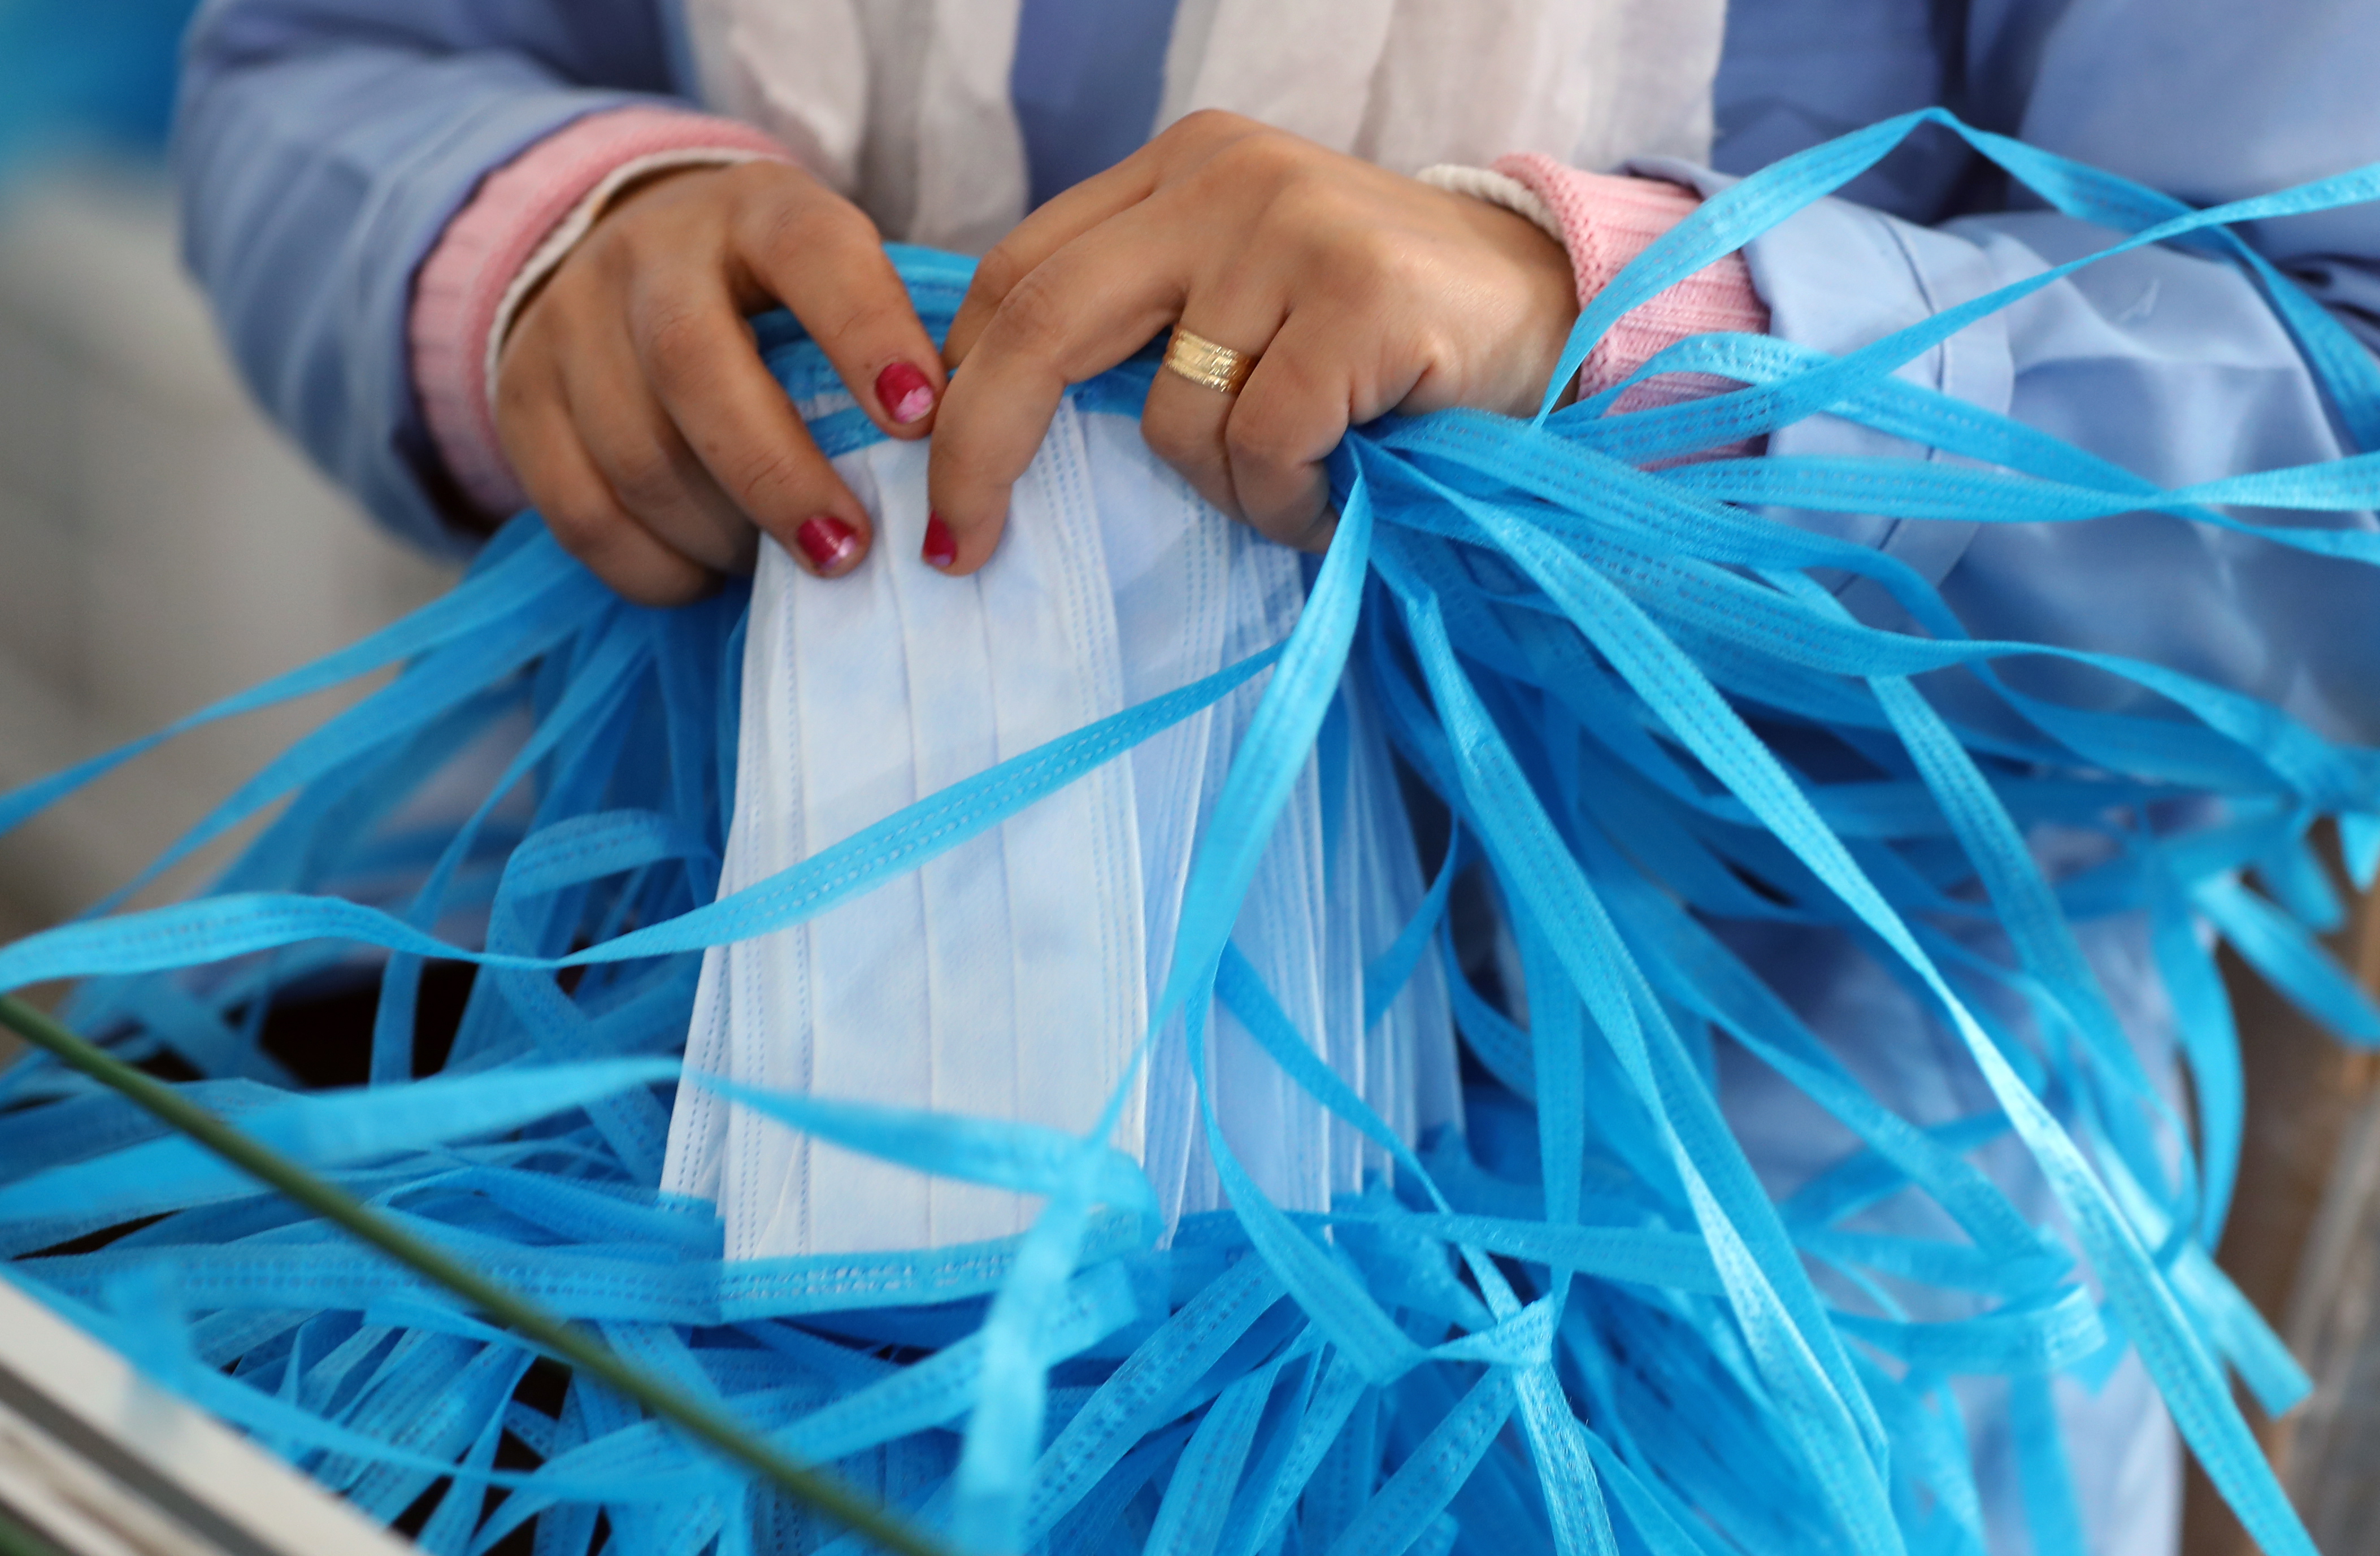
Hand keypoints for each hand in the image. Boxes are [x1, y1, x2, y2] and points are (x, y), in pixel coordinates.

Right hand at [495, 160, 946, 604]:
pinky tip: (713, 574)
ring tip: (784, 564)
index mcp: (760, 210)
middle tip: (847, 552)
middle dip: (779, 477)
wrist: (628, 260)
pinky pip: (581, 511)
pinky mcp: (520, 397)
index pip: (813, 255)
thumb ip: (896, 350)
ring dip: (722, 534)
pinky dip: (656, 566)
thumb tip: (968, 466)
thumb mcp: (840, 285)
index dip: (866, 336)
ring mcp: (572, 321)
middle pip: (696, 365)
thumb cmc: (780, 301)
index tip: (920, 422)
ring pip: (636, 452)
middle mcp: (651, 252)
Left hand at [928, 111, 1579, 572]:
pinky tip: (1342, 490)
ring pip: (1171, 417)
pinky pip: (1261, 448)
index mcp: (1182, 170)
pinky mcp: (1361, 299)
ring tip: (1299, 483)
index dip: (962, 382)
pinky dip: (1289, 503)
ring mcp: (1296, 230)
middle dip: (982, 450)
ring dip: (1223, 493)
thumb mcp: (1248, 298)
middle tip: (958, 548)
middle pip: (1045, 323)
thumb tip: (995, 423)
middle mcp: (1227, 179)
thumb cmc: (1384, 337)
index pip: (1019, 271)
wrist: (1558, 313)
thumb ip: (1147, 323)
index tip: (937, 478)